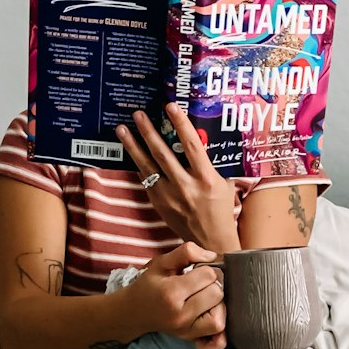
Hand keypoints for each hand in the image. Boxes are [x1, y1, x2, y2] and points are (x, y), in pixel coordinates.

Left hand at [116, 103, 239, 254]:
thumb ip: (215, 165)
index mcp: (206, 179)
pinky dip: (138, 164)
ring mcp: (170, 196)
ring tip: (122, 129)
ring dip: (133, 146)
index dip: (180, 124)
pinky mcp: (159, 203)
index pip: (192, 145)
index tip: (170, 107)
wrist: (210, 242)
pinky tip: (130, 151)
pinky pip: (146, 179)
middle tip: (138, 114)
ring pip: (148, 167)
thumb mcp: (226, 184)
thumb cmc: (222, 211)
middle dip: (148, 132)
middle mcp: (186, 186)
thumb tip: (208, 141)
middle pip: (163, 154)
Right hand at [125, 241, 226, 348]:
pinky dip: (220, 332)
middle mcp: (180, 315)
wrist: (133, 312)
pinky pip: (217, 342)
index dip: (206, 269)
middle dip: (213, 284)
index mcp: (172, 293)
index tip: (195, 271)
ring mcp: (186, 331)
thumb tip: (212, 256)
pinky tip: (211, 317)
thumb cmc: (150, 284)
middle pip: (217, 294)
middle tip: (200, 284)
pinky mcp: (190, 339)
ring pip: (220, 318)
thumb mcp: (162, 262)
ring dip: (217, 305)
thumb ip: (187, 252)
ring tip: (204, 298)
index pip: (209, 276)